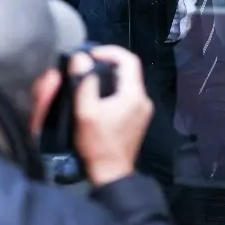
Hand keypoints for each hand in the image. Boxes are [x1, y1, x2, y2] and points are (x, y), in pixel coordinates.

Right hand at [70, 45, 153, 186]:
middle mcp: (143, 99)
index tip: (90, 55)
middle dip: (108, 63)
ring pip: (128, 82)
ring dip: (110, 77)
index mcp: (134, 95)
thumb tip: (81, 58)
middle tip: (87, 65)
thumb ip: (84, 83)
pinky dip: (114, 89)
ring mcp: (143, 110)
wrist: (111, 172)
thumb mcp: (86, 112)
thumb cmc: (97, 143)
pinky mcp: (139, 118)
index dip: (109, 52)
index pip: (129, 60)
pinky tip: (98, 95)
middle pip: (129, 70)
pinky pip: (128, 95)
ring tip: (89, 78)